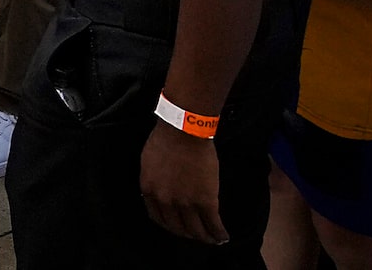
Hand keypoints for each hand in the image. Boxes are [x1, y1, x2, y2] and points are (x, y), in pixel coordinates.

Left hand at [141, 122, 225, 244]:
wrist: (184, 131)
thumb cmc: (166, 139)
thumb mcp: (149, 162)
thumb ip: (153, 180)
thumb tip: (158, 190)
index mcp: (149, 190)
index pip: (157, 218)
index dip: (169, 225)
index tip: (177, 227)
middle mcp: (165, 201)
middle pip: (177, 227)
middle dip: (187, 234)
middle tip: (195, 235)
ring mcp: (186, 203)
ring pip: (196, 230)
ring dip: (204, 238)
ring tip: (211, 240)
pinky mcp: (206, 201)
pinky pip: (213, 224)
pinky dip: (219, 233)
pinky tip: (223, 236)